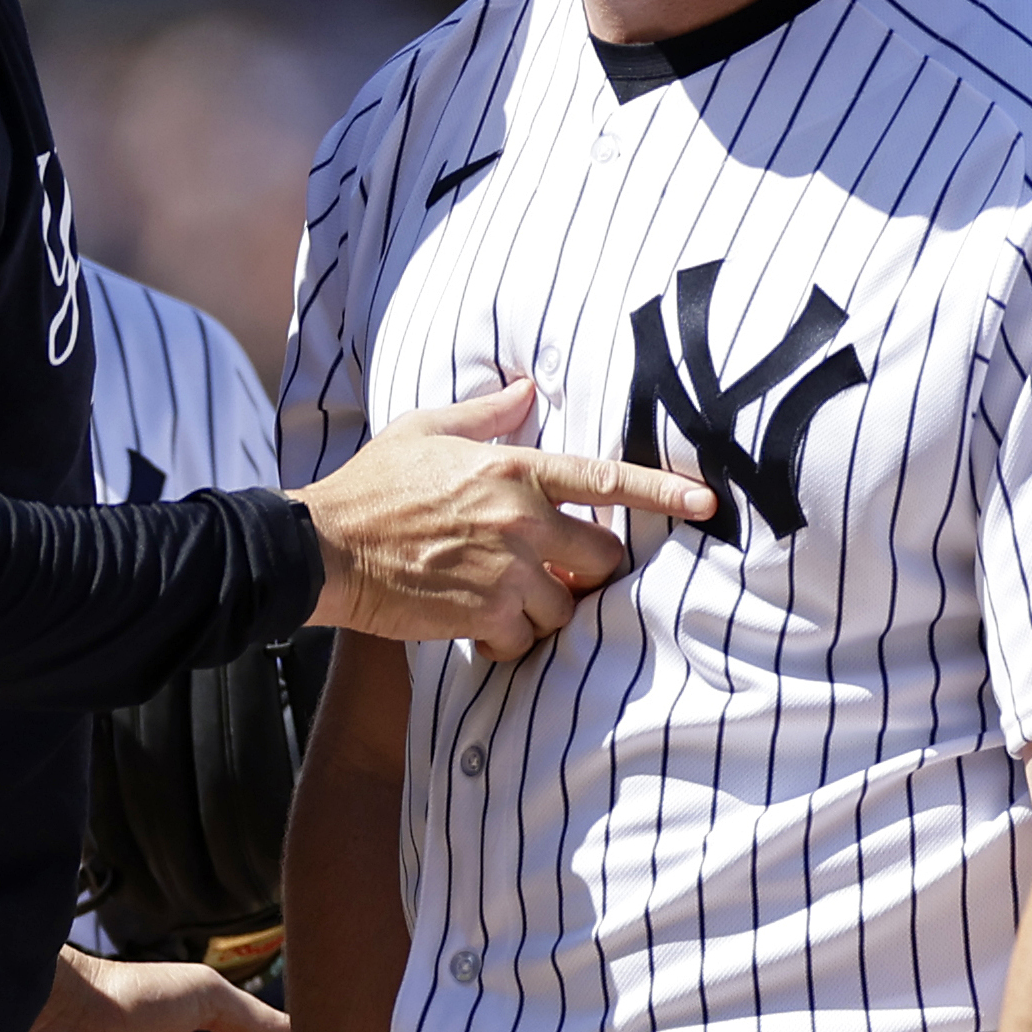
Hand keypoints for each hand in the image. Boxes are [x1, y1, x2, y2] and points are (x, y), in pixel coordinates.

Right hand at [289, 380, 716, 657]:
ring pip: (565, 606)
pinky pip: (526, 641)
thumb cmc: (373, 485)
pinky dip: (507, 642)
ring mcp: (507, 570)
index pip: (608, 480)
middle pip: (600, 559)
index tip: (707, 504)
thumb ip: (485, 415)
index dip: (663, 493)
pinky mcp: (485, 615)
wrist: (325, 547)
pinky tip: (476, 627)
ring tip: (499, 599)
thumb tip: (527, 389)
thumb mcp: (426, 430)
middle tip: (545, 571)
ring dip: (541, 610)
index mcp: (515, 468)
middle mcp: (522, 518)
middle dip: (582, 571)